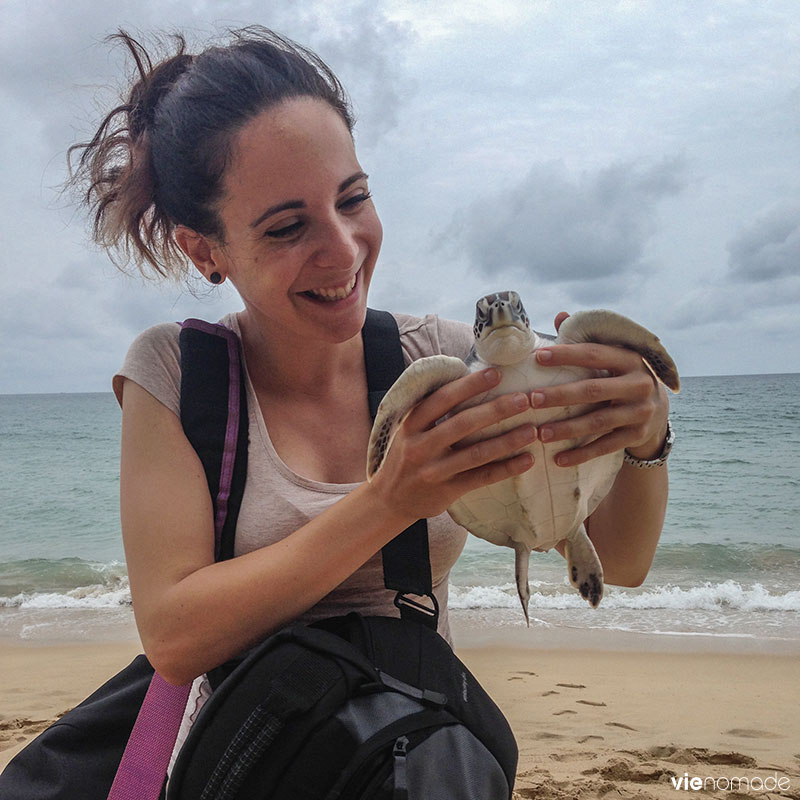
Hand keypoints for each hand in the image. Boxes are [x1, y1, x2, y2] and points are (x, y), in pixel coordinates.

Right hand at [369, 368, 535, 519]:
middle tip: (524, 399)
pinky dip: (506, 469)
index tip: (496, 374)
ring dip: (507, 440)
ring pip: (476, 453)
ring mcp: (433, 470)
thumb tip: (468, 380)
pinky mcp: (446, 491)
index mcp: (412, 424)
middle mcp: (420, 446)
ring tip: (532, 430)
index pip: (442, 399)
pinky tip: (527, 460)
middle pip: (463, 424)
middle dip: (496, 410)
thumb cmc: (406, 456)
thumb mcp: (409, 429)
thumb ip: (432, 410)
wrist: (389, 499)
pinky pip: (481, 478)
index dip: (469, 385)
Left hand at [530, 313, 669, 466]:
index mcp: (630, 359)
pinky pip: (605, 446)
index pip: (595, 354)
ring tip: (540, 433)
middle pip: (594, 390)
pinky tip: (558, 459)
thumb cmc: (621, 377)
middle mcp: (639, 384)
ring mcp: (640, 412)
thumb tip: (560, 315)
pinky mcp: (637, 435)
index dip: (567, 355)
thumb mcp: (613, 357)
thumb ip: (588, 339)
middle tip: (532, 399)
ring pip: (598, 421)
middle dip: (561, 395)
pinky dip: (581, 454)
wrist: (658, 410)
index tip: (538, 357)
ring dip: (567, 428)